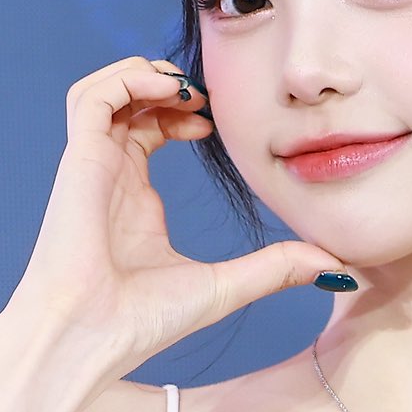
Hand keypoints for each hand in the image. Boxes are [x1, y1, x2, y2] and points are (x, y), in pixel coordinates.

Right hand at [5, 55, 352, 371]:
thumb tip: (333, 263)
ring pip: (105, 91)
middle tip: (206, 97)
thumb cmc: (140, 322)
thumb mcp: (224, 287)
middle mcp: (110, 176)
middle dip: (168, 85)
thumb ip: (274, 269)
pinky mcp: (78, 160)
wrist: (90, 336)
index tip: (215, 123)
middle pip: (129, 102)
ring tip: (185, 87)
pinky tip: (170, 91)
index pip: (149, 131)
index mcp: (134, 199)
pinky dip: (127, 79)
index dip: (182, 113)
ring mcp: (92, 166)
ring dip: (144, 74)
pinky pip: (92, 97)